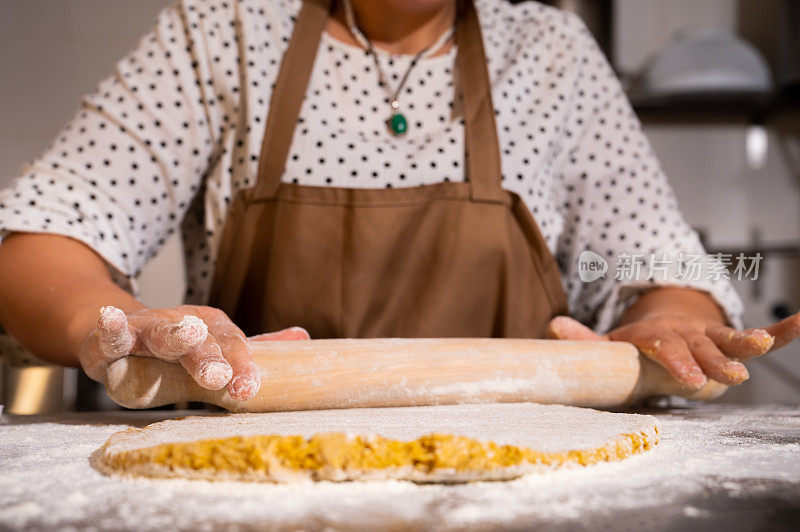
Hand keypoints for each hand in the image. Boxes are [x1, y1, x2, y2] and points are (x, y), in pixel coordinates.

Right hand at [79, 305, 308, 400]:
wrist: (122, 331)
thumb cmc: (176, 351)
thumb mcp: (216, 350)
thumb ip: (253, 351)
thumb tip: (304, 338)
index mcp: (213, 330)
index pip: (233, 348)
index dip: (241, 366)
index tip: (248, 388)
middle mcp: (183, 324)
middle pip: (201, 340)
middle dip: (211, 356)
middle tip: (220, 376)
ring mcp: (148, 327)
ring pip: (162, 331)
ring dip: (175, 334)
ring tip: (188, 333)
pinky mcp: (114, 336)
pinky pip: (111, 333)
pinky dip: (112, 328)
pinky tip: (112, 322)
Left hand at [547, 312, 799, 389]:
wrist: (660, 323)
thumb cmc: (634, 344)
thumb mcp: (608, 344)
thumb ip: (583, 340)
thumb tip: (551, 325)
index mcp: (656, 337)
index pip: (664, 347)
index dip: (676, 361)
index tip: (687, 378)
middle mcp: (685, 334)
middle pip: (700, 347)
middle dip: (713, 360)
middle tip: (731, 377)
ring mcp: (708, 334)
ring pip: (727, 338)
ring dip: (744, 342)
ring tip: (761, 344)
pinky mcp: (726, 337)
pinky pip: (759, 333)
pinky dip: (782, 331)